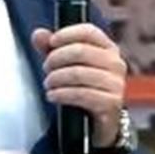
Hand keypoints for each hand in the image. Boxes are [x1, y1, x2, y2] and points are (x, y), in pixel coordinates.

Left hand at [31, 24, 126, 146]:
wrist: (96, 121)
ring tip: (48, 83)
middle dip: (56, 58)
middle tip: (46, 68)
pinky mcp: (111, 103)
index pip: (89, 31)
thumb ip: (51, 48)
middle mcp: (116, 63)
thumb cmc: (82, 86)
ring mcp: (116, 83)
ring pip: (79, 73)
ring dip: (57, 78)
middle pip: (80, 51)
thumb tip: (38, 34)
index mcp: (108, 48)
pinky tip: (52, 95)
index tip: (51, 42)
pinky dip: (62, 94)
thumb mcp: (66, 64)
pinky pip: (82, 94)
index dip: (67, 34)